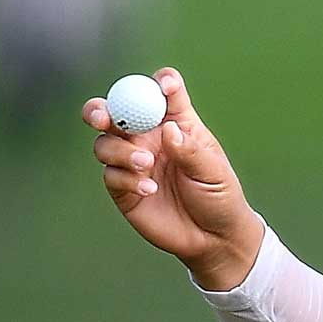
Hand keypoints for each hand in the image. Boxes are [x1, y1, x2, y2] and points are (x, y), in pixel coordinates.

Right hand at [81, 66, 262, 287]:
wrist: (213, 238)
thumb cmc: (219, 196)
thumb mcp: (213, 171)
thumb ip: (190, 150)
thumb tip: (168, 130)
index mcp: (177, 123)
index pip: (164, 94)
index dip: (161, 83)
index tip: (164, 86)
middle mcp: (149, 138)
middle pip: (117, 112)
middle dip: (103, 108)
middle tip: (103, 116)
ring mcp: (133, 162)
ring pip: (106, 143)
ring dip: (120, 150)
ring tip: (146, 164)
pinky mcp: (122, 188)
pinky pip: (111, 175)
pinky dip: (126, 179)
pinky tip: (149, 189)